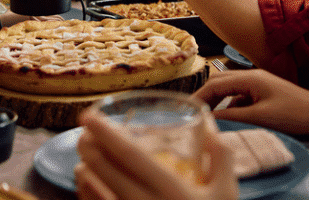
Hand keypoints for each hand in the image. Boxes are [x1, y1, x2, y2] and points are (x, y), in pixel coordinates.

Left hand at [75, 108, 237, 199]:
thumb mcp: (227, 193)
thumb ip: (223, 159)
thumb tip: (211, 132)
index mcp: (172, 189)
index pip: (130, 155)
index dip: (106, 133)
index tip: (89, 116)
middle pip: (107, 172)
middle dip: (90, 149)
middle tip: (82, 132)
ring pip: (97, 194)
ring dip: (85, 172)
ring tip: (82, 157)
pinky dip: (88, 196)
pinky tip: (86, 185)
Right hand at [194, 69, 308, 148]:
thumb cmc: (295, 114)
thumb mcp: (261, 116)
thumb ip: (233, 115)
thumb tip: (210, 118)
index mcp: (250, 78)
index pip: (215, 83)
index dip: (199, 96)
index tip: (187, 110)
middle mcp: (253, 77)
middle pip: (220, 83)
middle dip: (205, 97)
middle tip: (194, 114)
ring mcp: (259, 85)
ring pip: (230, 91)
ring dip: (218, 102)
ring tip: (209, 118)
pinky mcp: (265, 95)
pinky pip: (241, 98)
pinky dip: (231, 106)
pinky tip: (231, 119)